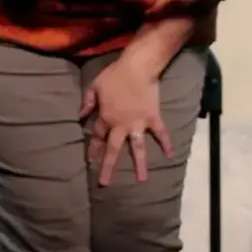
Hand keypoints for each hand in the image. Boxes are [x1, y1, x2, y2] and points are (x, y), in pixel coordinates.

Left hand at [80, 59, 169, 185]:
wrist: (138, 68)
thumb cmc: (114, 75)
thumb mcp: (94, 86)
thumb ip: (87, 102)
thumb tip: (80, 115)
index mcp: (106, 118)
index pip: (98, 137)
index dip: (93, 150)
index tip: (90, 162)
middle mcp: (122, 125)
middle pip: (114, 149)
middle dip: (108, 166)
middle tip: (105, 182)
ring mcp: (139, 123)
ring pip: (138, 147)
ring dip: (139, 164)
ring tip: (142, 180)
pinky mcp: (153, 118)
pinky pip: (160, 133)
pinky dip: (166, 143)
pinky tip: (170, 155)